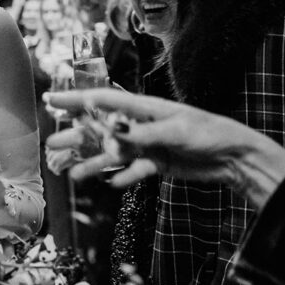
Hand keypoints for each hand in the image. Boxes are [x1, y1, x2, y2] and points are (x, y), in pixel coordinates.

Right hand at [43, 88, 284, 207]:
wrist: (235, 157)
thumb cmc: (208, 133)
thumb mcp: (174, 131)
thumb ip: (141, 134)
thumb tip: (111, 135)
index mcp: (143, 108)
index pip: (101, 100)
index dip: (74, 100)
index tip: (49, 101)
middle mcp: (140, 124)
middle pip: (101, 130)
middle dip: (76, 137)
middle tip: (50, 145)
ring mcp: (147, 144)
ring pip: (113, 154)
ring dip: (93, 162)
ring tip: (72, 174)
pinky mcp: (157, 163)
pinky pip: (134, 170)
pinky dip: (123, 177)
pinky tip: (111, 184)